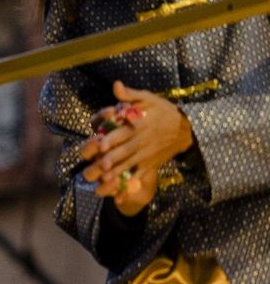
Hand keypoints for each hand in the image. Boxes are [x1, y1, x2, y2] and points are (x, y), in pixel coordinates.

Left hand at [78, 81, 193, 214]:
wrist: (188, 128)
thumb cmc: (164, 111)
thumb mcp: (148, 98)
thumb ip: (130, 95)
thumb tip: (115, 85)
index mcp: (137, 126)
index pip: (122, 134)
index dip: (112, 140)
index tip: (101, 146)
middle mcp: (140, 142)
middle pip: (122, 154)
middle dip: (108, 163)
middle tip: (94, 171)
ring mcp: (145, 155)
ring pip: (128, 167)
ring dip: (115, 177)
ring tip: (102, 186)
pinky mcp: (150, 164)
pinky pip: (139, 176)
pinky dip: (130, 188)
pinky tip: (119, 198)